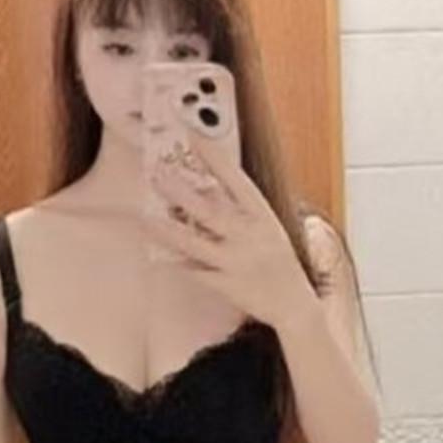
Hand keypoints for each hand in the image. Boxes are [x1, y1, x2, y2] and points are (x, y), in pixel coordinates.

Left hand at [147, 128, 311, 326]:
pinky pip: (195, 272)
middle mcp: (248, 237)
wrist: (295, 306)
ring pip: (194, 243)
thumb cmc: (282, 265)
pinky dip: (177, 264)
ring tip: (146, 219)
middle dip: (180, 191)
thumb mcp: (271, 230)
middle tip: (157, 174)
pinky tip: (158, 257)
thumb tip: (214, 189)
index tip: (193, 136)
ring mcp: (235, 262)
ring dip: (168, 231)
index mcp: (263, 218)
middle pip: (208, 210)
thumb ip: (245, 211)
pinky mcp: (226, 285)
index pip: (236, 180)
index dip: (214, 157)